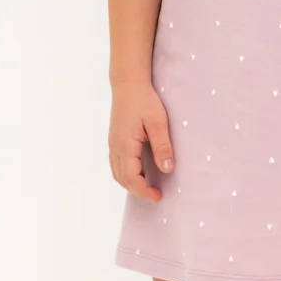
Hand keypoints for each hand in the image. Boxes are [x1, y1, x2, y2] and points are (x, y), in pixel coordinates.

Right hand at [109, 79, 174, 201]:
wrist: (128, 84)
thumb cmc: (144, 101)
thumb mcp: (158, 123)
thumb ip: (162, 147)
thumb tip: (167, 170)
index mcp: (125, 145)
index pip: (131, 177)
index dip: (143, 190)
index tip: (158, 196)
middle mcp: (115, 147)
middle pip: (121, 179)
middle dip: (137, 190)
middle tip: (155, 194)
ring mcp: (112, 144)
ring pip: (116, 172)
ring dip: (130, 183)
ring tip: (147, 186)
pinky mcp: (114, 140)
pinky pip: (116, 164)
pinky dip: (126, 174)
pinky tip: (139, 173)